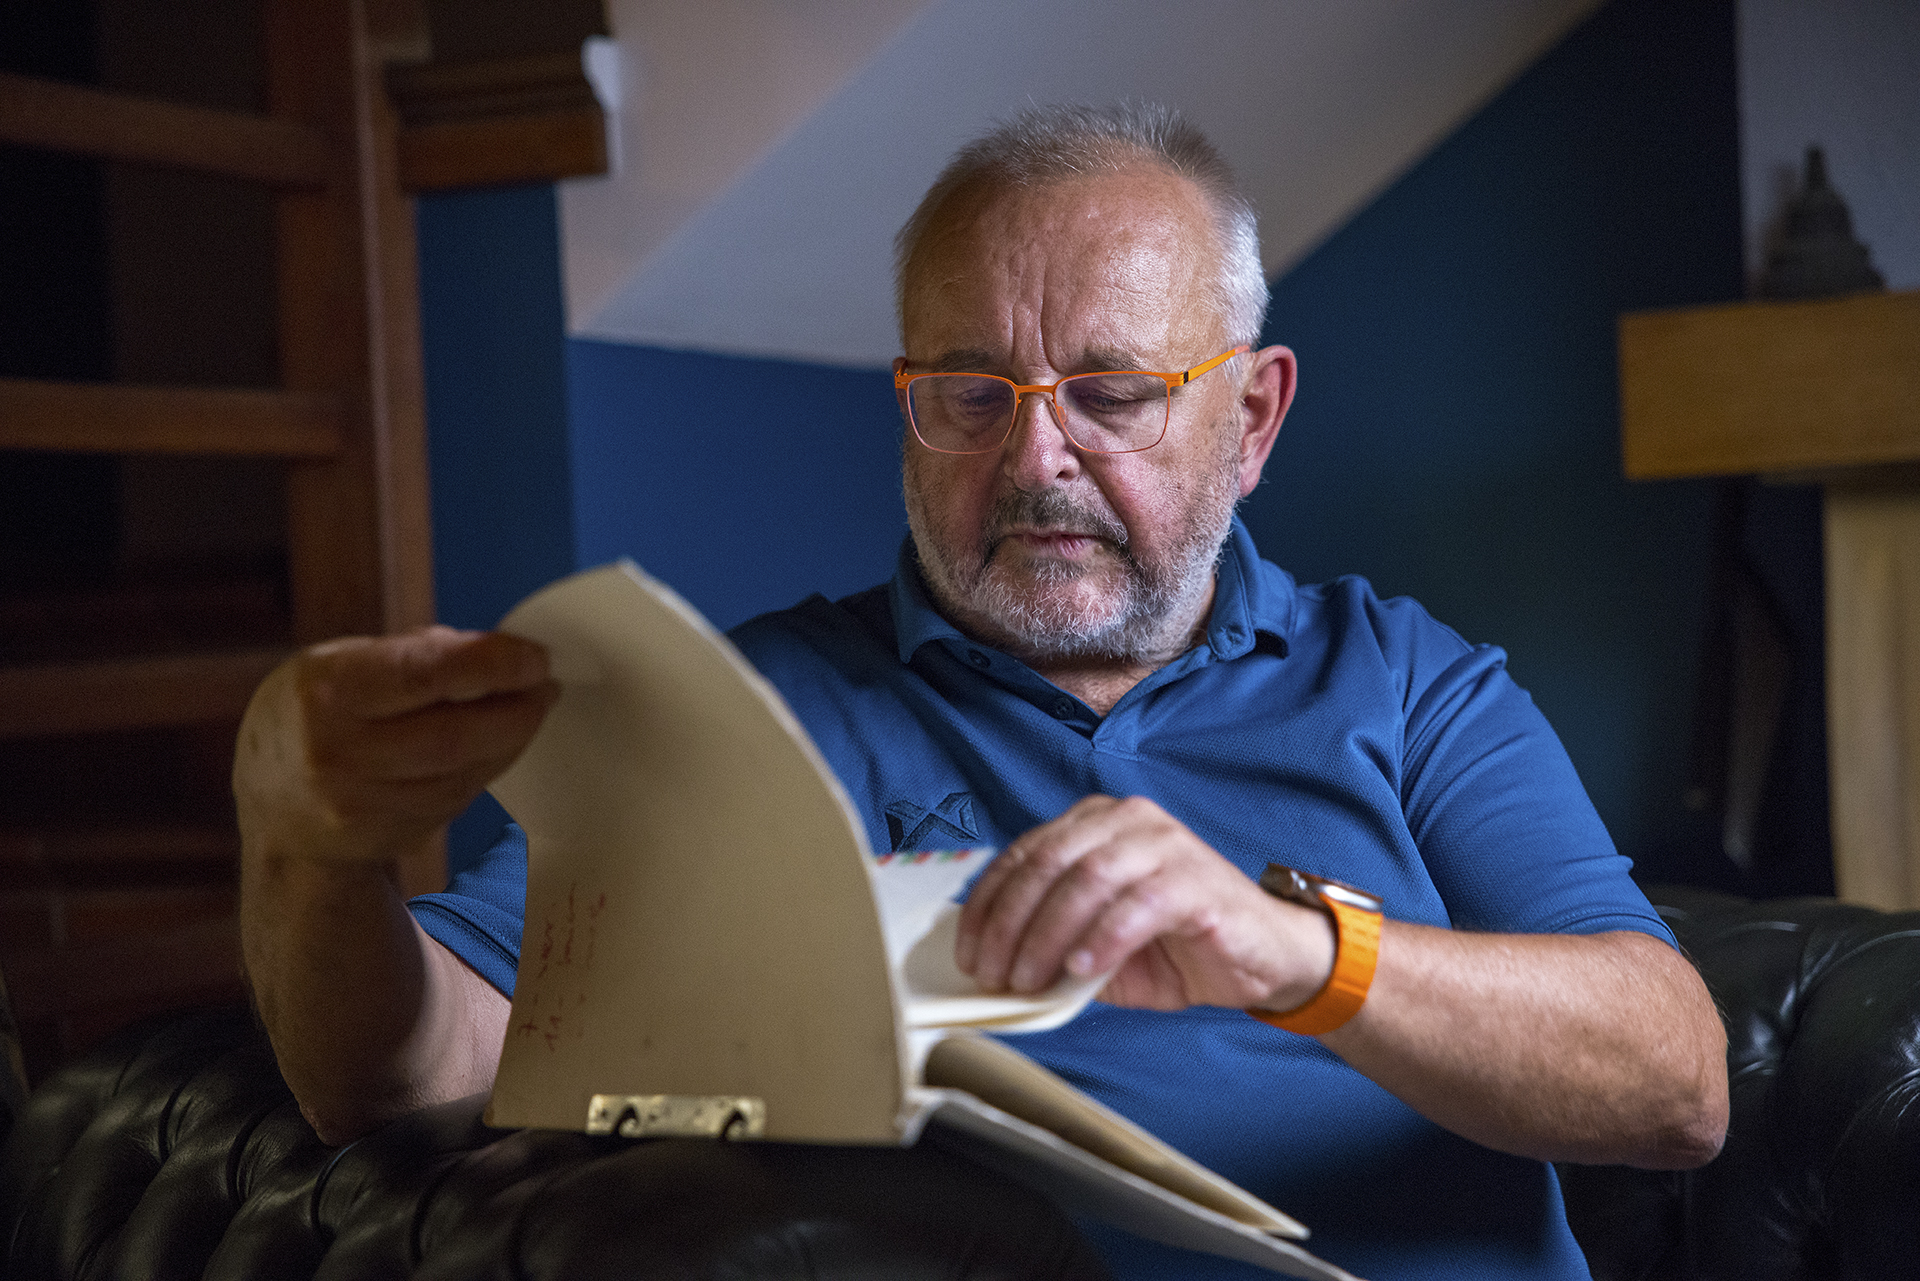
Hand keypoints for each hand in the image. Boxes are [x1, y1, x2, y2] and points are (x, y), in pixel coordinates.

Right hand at [235, 626, 556, 865]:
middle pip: (455, 735)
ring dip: (512, 737)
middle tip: (546, 682)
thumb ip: (417, 654)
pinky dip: (489, 765)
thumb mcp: (342, 665)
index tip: (536, 656)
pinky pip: (459, 797)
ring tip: (531, 706)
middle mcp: (336, 755)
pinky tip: (498, 742)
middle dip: (516, 708)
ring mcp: (361, 807)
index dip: (492, 665)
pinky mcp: (389, 838)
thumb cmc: (315, 715)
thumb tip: (504, 652)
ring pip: (464, 772)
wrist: (276, 809)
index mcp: (324, 692)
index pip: (422, 674)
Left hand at [953, 795, 1335, 1012]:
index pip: (1024, 854)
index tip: (968, 954)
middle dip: (1010, 924)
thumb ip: (1051, 939)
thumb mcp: (1095, 944)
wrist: (1261, 957)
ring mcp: (1164, 844)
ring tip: (1032, 979)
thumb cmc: (1173, 945)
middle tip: (996, 974)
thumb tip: (992, 962)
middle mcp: (1127, 821)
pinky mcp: (1196, 879)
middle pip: (1048, 863)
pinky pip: (1138, 904)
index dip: (988, 905)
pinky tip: (1083, 970)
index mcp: (1094, 824)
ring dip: (1048, 935)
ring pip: (1086, 880)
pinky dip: (1102, 939)